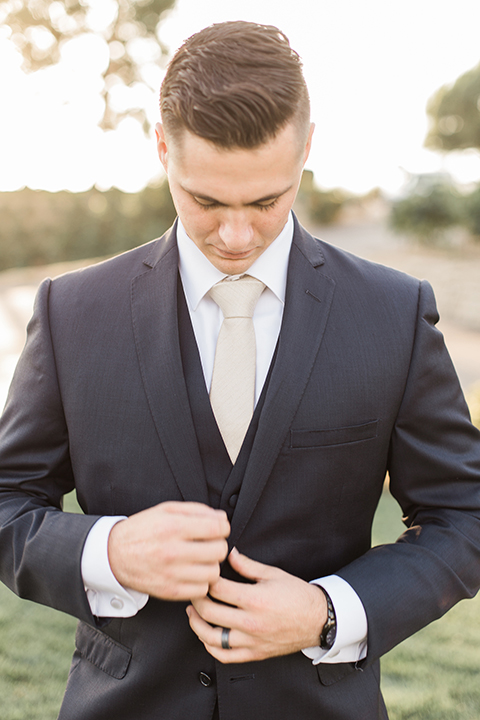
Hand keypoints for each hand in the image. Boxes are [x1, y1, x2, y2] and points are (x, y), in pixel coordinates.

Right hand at [108, 502, 229, 600]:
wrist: (113, 555)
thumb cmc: (143, 529)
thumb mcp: (166, 510)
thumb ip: (196, 510)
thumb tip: (222, 518)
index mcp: (172, 527)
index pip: (217, 528)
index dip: (223, 527)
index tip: (219, 528)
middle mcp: (172, 551)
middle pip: (219, 551)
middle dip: (218, 545)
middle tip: (209, 543)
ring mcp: (171, 574)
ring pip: (213, 573)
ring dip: (211, 564)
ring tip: (201, 559)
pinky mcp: (169, 591)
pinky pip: (201, 590)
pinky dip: (201, 582)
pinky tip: (193, 572)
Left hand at [187, 548, 326, 662]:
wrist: (318, 619)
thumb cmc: (297, 596)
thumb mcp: (273, 574)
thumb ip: (247, 565)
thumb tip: (230, 555)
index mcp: (255, 599)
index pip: (218, 588)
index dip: (206, 579)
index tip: (204, 574)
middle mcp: (250, 622)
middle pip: (209, 611)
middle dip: (196, 598)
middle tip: (194, 590)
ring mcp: (250, 640)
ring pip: (211, 637)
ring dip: (197, 624)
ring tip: (193, 612)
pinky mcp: (254, 653)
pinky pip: (224, 655)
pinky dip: (210, 646)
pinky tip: (207, 635)